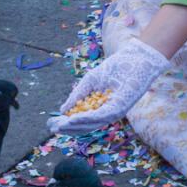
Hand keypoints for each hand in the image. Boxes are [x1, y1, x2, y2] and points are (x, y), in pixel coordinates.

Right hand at [47, 37, 169, 134]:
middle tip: (53, 128)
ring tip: (61, 125)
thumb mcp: (91, 81)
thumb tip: (63, 111)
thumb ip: (78, 95)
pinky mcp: (121, 108)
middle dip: (69, 128)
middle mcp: (108, 113)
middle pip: (87, 126)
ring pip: (93, 124)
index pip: (83, 121)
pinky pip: (101, 116)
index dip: (67, 124)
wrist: (135, 58)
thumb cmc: (115, 67)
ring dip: (75, 125)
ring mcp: (115, 111)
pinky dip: (86, 118)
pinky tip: (74, 118)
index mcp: (102, 107)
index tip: (51, 125)